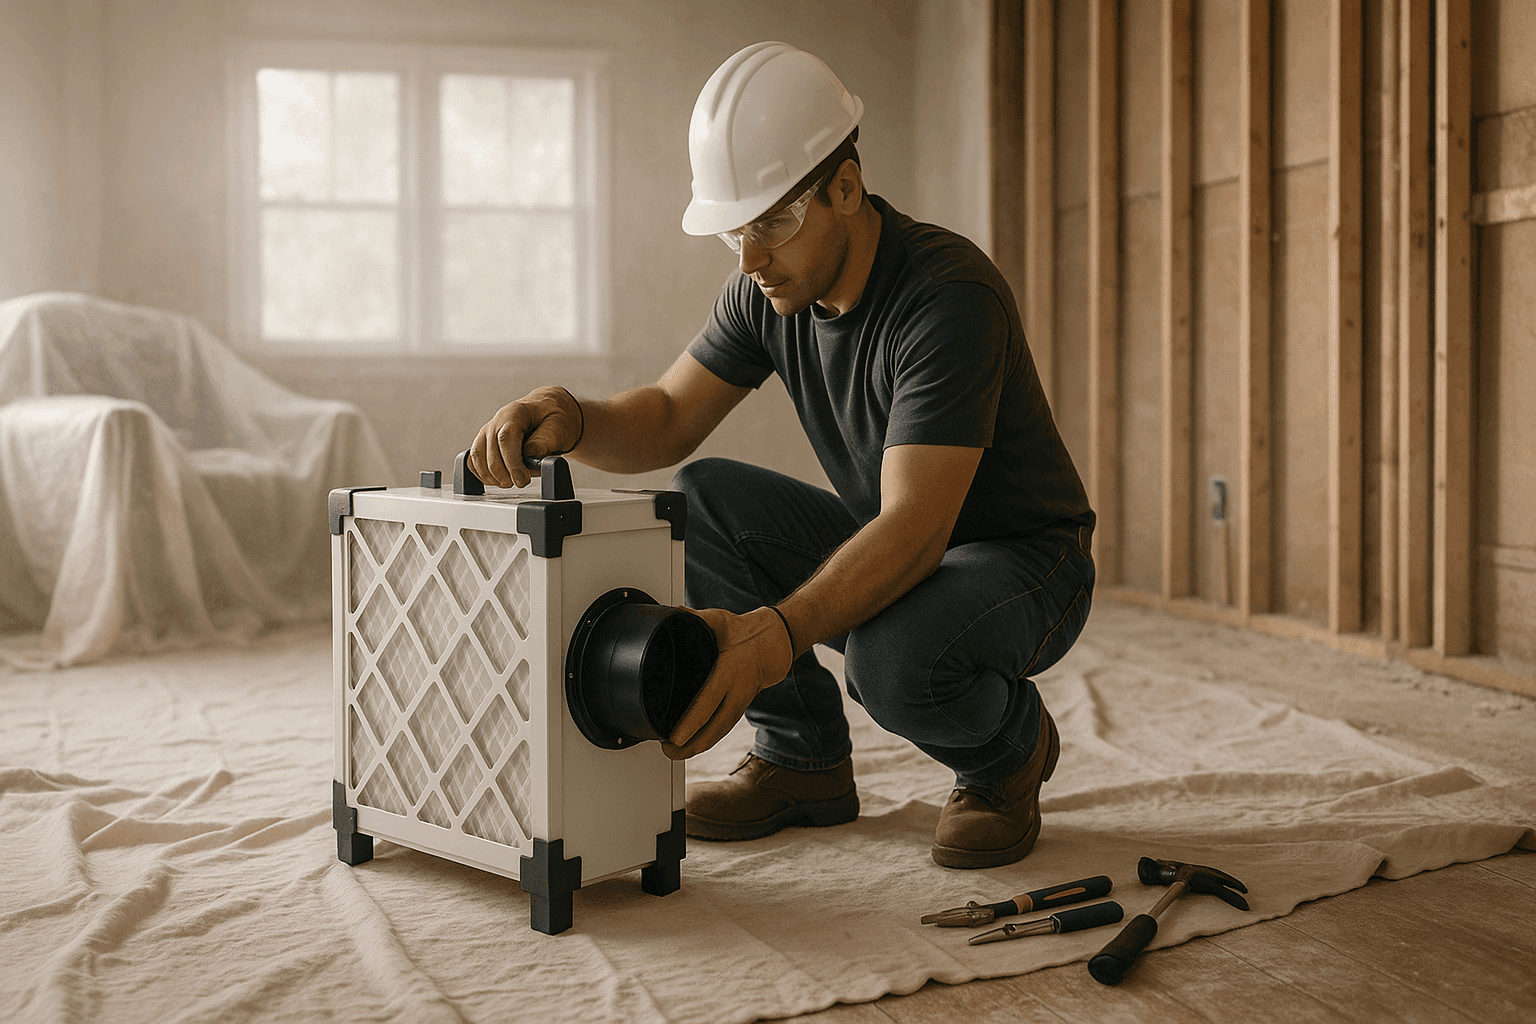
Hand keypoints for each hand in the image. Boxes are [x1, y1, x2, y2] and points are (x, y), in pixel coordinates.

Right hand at [469, 386, 582, 487]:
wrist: (546, 411)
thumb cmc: (552, 417)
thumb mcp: (559, 425)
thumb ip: (545, 440)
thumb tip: (531, 455)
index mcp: (515, 413)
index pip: (506, 439)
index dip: (512, 463)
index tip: (521, 480)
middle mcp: (497, 421)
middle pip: (490, 451)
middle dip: (503, 474)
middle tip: (521, 483)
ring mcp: (487, 432)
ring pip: (477, 457)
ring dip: (492, 476)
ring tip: (511, 481)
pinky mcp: (483, 443)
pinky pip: (472, 461)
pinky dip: (482, 474)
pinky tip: (497, 480)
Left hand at [661, 607, 794, 759]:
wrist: (774, 645)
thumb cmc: (745, 632)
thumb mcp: (722, 620)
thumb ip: (697, 618)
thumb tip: (673, 612)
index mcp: (729, 671)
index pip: (708, 701)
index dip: (692, 721)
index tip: (675, 736)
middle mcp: (736, 692)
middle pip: (714, 728)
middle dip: (690, 745)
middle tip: (667, 751)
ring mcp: (739, 703)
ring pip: (718, 733)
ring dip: (697, 747)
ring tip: (673, 754)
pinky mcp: (738, 709)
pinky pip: (722, 730)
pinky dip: (706, 741)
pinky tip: (691, 748)